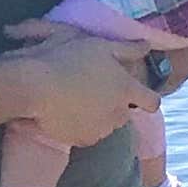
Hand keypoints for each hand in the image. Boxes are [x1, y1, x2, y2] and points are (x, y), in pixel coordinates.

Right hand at [0, 26, 150, 144]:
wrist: (35, 86)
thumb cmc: (68, 58)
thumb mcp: (99, 45)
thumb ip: (127, 49)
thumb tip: (148, 45)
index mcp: (126, 89)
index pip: (152, 101)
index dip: (146, 97)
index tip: (136, 93)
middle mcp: (118, 113)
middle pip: (125, 114)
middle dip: (115, 105)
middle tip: (95, 91)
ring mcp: (100, 130)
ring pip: (106, 125)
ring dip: (99, 117)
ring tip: (77, 102)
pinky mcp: (81, 141)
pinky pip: (87, 135)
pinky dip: (81, 127)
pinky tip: (67, 114)